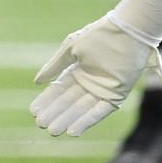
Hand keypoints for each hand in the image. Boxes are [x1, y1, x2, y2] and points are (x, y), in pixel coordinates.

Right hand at [29, 12, 161, 137]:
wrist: (127, 31)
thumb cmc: (99, 34)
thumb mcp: (71, 47)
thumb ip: (55, 65)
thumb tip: (37, 81)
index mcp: (78, 70)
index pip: (59, 89)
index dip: (47, 100)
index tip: (34, 110)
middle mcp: (89, 82)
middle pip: (69, 102)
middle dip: (55, 113)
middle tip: (41, 124)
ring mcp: (102, 90)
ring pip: (81, 109)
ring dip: (67, 120)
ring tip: (53, 131)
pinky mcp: (116, 96)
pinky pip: (98, 111)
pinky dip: (86, 121)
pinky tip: (72, 131)